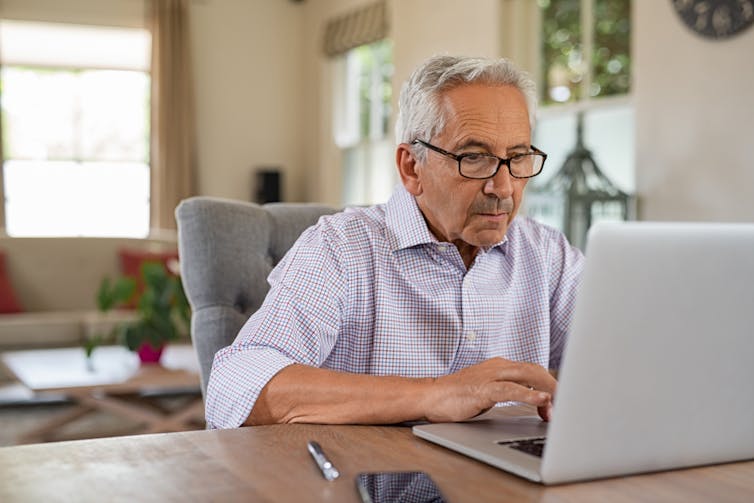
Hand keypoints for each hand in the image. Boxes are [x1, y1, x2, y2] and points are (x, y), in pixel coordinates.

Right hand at [422, 358, 555, 422]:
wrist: (430, 396)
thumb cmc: (457, 396)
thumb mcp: (488, 390)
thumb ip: (509, 391)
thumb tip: (534, 402)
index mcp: (500, 366)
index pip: (533, 370)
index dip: (550, 383)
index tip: (560, 400)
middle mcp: (497, 366)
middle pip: (535, 370)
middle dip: (554, 386)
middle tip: (566, 403)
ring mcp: (490, 376)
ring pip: (528, 376)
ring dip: (548, 390)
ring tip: (561, 403)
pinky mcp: (483, 389)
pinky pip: (511, 390)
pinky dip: (530, 395)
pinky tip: (542, 401)